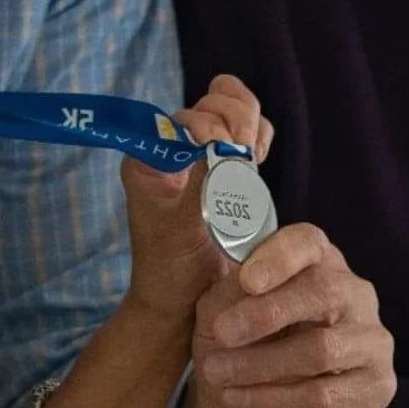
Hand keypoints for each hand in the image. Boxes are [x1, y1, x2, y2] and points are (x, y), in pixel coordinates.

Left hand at [119, 74, 273, 318]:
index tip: (223, 145)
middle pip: (211, 105)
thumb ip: (201, 188)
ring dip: (248, 123)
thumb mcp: (181, 230)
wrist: (183, 303)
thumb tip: (221, 148)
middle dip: (233, 118)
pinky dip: (259, 135)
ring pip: (232, 111)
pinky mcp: (228, 166)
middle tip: (246, 149)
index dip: (206, 124)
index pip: (182, 119)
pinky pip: (249, 133)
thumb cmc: (170, 271)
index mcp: (149, 158)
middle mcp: (173, 150)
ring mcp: (202, 155)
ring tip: (253, 154)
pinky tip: (259, 157)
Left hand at [173, 224, 395, 407]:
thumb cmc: (238, 343)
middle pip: (323, 290)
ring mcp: (371, 339)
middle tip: (222, 332)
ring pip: (323, 348)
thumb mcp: (219, 309)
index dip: (279, 258)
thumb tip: (229, 264)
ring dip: (262, 363)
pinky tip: (240, 399)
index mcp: (317, 259)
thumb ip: (227, 286)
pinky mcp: (377, 387)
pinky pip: (326, 396)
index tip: (246, 280)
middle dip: (267, 313)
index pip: (309, 242)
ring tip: (218, 373)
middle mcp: (352, 292)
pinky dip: (275, 400)